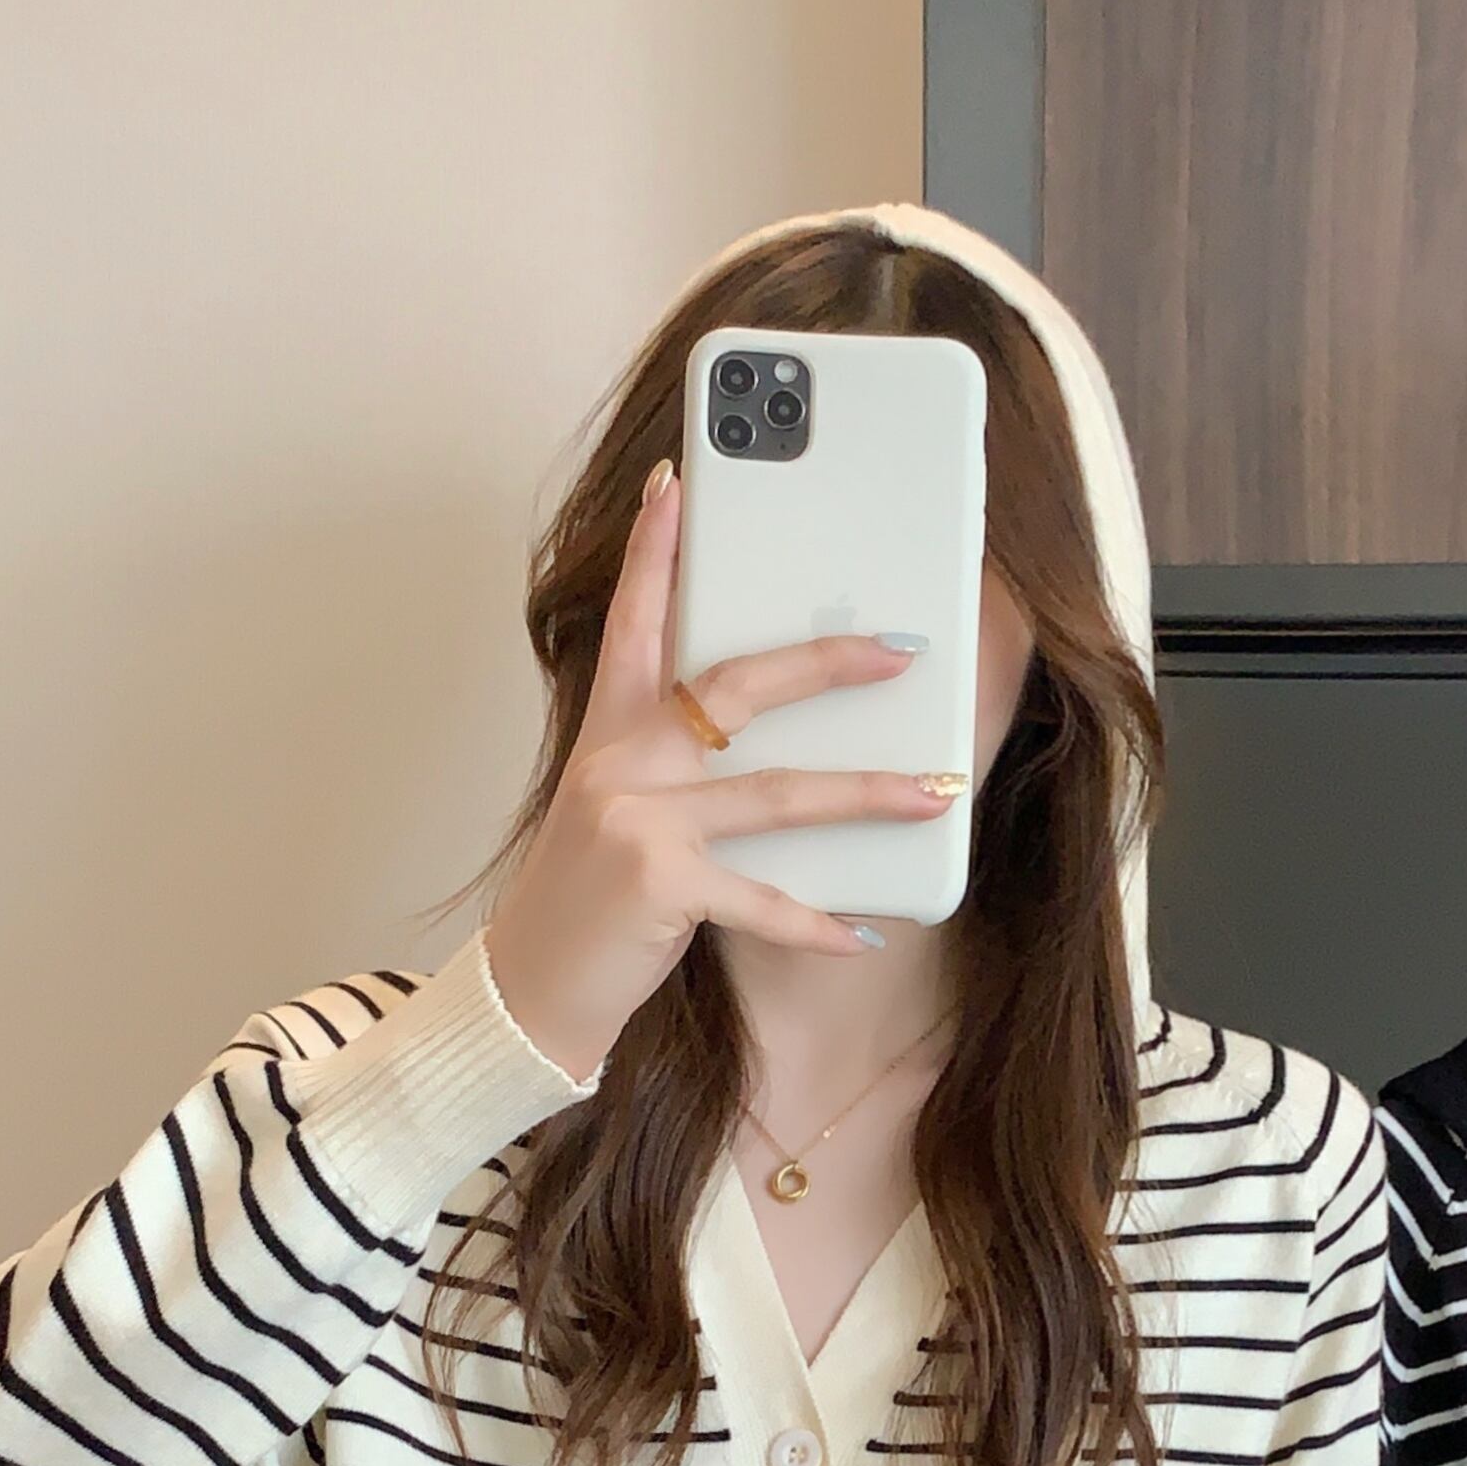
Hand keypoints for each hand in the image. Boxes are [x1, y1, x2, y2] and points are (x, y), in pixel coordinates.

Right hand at [482, 456, 960, 1080]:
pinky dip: (817, 923)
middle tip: (899, 650)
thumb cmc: (590, 894)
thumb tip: (762, 744)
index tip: (678, 481)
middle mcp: (621, 762)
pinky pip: (763, 902)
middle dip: (826, 663)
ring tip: (934, 792)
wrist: (532, 984)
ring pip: (777, 795)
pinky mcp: (659, 886)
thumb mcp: (618, 808)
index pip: (634, 621)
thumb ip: (676, 764)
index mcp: (609, 731)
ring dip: (867, 794)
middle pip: (737, 689)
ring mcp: (639, 821)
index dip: (655, 551)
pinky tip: (864, 932)